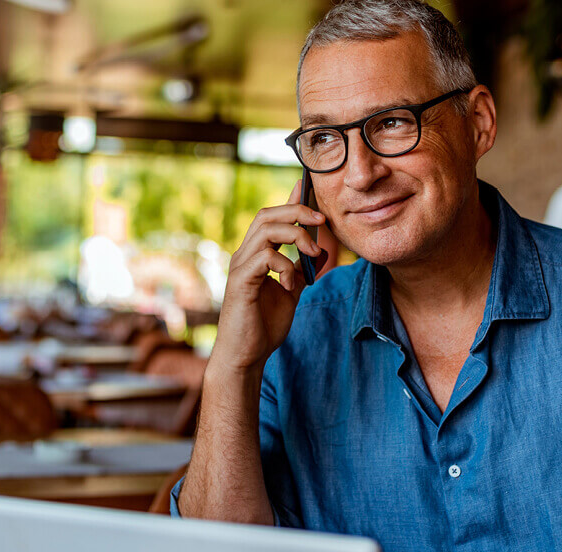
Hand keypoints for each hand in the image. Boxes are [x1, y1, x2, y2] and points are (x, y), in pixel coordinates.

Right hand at [213, 180, 325, 371]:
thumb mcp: (291, 292)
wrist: (246, 356)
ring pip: (266, 230)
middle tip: (321, 220)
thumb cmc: (264, 326)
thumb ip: (300, 271)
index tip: (307, 186)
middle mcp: (244, 255)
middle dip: (296, 211)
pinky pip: (265, 258)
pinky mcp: (241, 282)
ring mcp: (240, 267)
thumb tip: (317, 252)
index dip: (289, 200)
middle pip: (266, 215)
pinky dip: (285, 266)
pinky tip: (291, 285)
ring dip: (296, 237)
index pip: (271, 217)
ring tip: (313, 253)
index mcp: (255, 255)